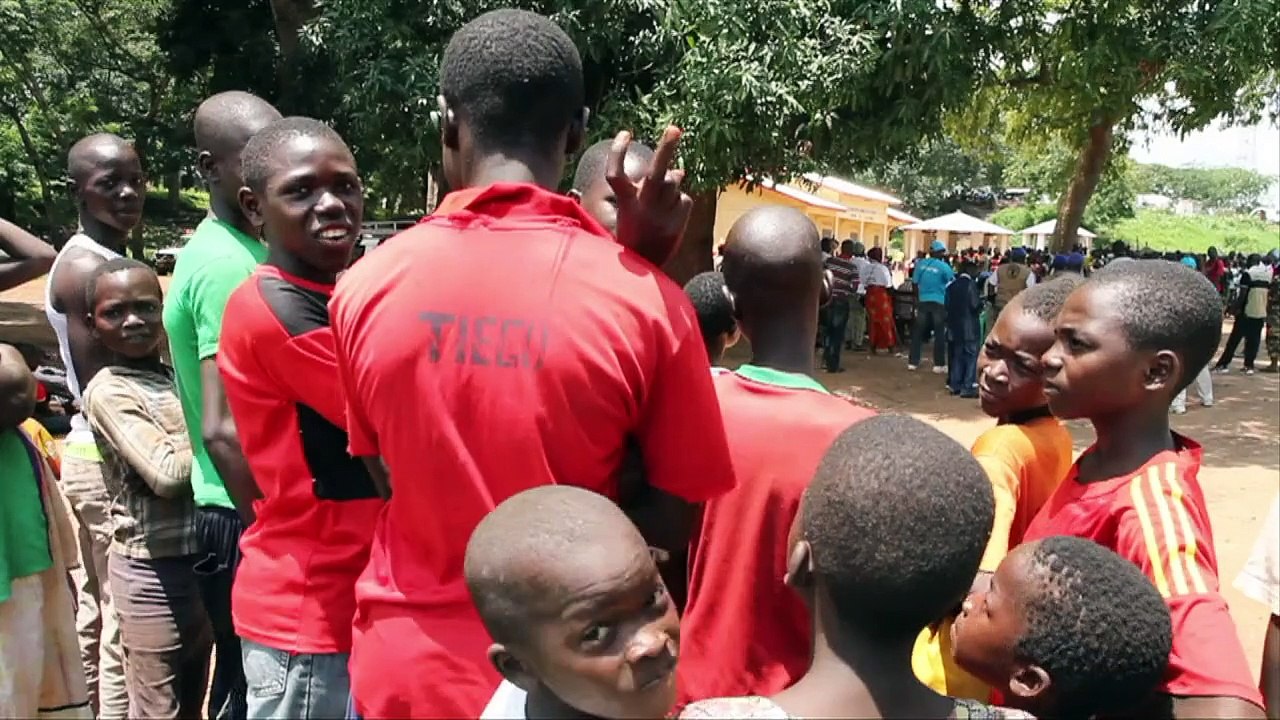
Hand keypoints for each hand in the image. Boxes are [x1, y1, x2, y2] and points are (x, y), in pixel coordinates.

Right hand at [607, 125, 692, 266]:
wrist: (646, 265)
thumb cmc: (637, 232)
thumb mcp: (634, 209)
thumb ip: (651, 188)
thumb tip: (681, 170)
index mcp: (627, 203)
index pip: (616, 175)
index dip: (618, 152)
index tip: (625, 132)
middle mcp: (645, 207)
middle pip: (656, 174)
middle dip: (666, 148)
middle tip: (675, 128)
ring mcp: (664, 214)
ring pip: (674, 182)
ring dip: (672, 183)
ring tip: (662, 203)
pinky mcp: (679, 219)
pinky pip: (684, 198)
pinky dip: (679, 202)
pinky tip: (671, 217)